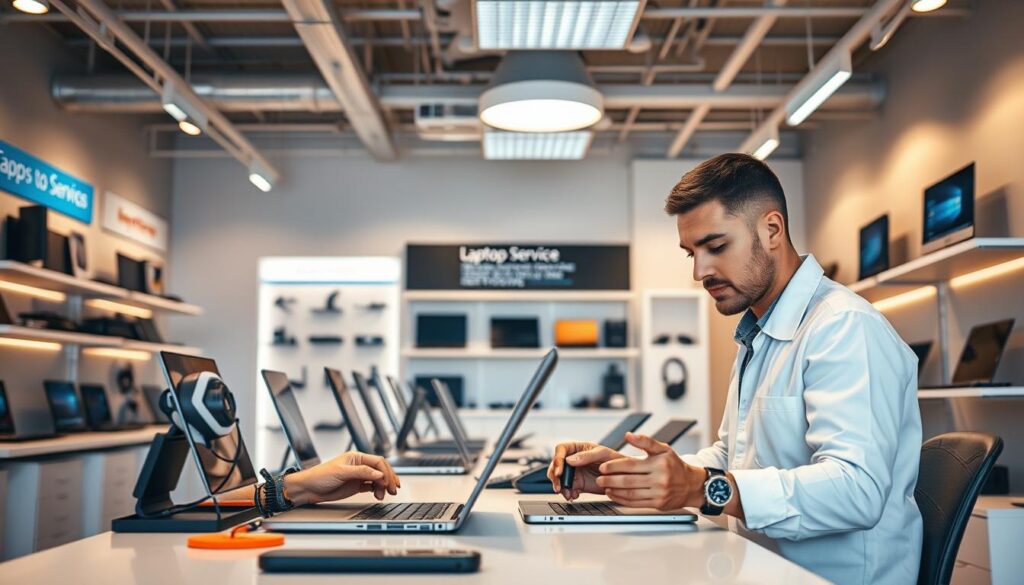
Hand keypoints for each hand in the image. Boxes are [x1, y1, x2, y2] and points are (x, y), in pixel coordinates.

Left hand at [282, 451, 400, 505]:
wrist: (308, 489)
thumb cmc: (320, 476)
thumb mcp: (342, 472)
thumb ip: (361, 472)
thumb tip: (379, 473)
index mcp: (356, 457)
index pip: (377, 462)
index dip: (385, 472)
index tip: (388, 482)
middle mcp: (359, 465)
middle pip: (380, 470)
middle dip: (388, 479)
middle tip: (393, 490)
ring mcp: (358, 476)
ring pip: (378, 479)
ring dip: (383, 486)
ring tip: (383, 495)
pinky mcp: (356, 486)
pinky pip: (371, 486)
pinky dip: (377, 490)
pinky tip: (378, 495)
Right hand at [547, 441, 624, 500]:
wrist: (623, 476)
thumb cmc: (614, 459)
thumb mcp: (601, 453)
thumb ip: (585, 456)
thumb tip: (569, 460)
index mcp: (577, 448)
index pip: (561, 450)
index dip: (557, 459)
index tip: (560, 470)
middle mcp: (573, 460)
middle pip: (556, 465)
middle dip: (555, 476)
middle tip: (560, 486)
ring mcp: (574, 472)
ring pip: (559, 479)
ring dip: (560, 487)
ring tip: (568, 493)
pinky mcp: (578, 484)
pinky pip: (567, 489)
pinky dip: (568, 493)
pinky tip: (574, 495)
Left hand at [595, 432, 704, 510]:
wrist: (692, 485)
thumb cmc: (675, 465)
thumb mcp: (663, 449)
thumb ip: (645, 441)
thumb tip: (628, 435)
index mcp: (658, 464)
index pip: (631, 465)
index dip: (615, 466)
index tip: (603, 466)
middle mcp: (659, 479)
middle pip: (629, 481)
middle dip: (611, 480)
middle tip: (599, 478)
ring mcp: (659, 493)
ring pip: (631, 494)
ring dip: (615, 491)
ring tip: (604, 487)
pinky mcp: (658, 504)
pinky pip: (636, 503)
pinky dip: (622, 500)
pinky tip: (614, 496)